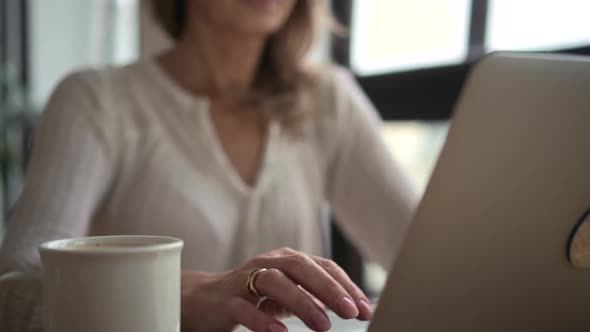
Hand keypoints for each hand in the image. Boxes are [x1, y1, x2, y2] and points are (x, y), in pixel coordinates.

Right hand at [181, 247, 372, 331]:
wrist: (202, 300)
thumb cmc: (251, 295)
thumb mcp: (286, 293)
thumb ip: (312, 295)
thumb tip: (351, 306)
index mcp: (286, 260)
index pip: (322, 266)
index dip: (346, 285)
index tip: (365, 308)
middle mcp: (267, 264)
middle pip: (301, 267)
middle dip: (329, 288)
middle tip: (351, 312)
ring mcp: (244, 280)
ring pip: (275, 283)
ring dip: (302, 302)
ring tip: (324, 326)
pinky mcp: (226, 300)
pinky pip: (244, 308)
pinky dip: (263, 321)